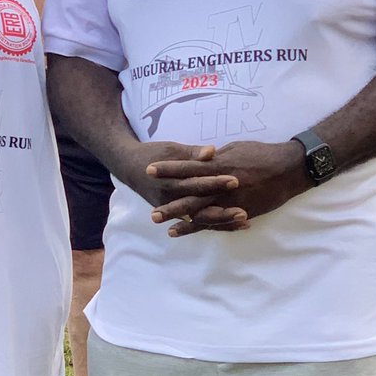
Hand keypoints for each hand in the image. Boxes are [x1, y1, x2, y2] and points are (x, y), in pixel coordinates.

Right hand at [113, 142, 247, 234]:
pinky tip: (238, 226)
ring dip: (223, 222)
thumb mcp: (171, 149)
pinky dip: (218, 225)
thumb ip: (192, 153)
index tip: (234, 179)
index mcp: (171, 181)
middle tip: (244, 210)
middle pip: (200, 207)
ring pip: (201, 220)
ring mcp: (175, 209)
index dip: (214, 182)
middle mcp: (172, 199)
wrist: (130, 167)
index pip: (196, 183)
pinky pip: (200, 223)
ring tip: (245, 220)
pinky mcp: (179, 214)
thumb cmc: (153, 154)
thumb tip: (211, 152)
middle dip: (222, 209)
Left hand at [146, 140, 310, 236]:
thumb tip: (202, 160)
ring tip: (166, 228)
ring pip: (203, 214)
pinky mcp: (242, 211)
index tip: (149, 169)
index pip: (187, 167)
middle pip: (191, 196)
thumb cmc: (262, 153)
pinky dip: (206, 227)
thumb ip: (217, 157)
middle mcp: (222, 185)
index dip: (168, 169)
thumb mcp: (236, 149)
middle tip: (152, 213)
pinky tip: (195, 232)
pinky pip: (221, 222)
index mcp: (219, 165)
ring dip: (184, 221)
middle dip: (170, 204)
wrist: (288, 168)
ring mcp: (232, 201)